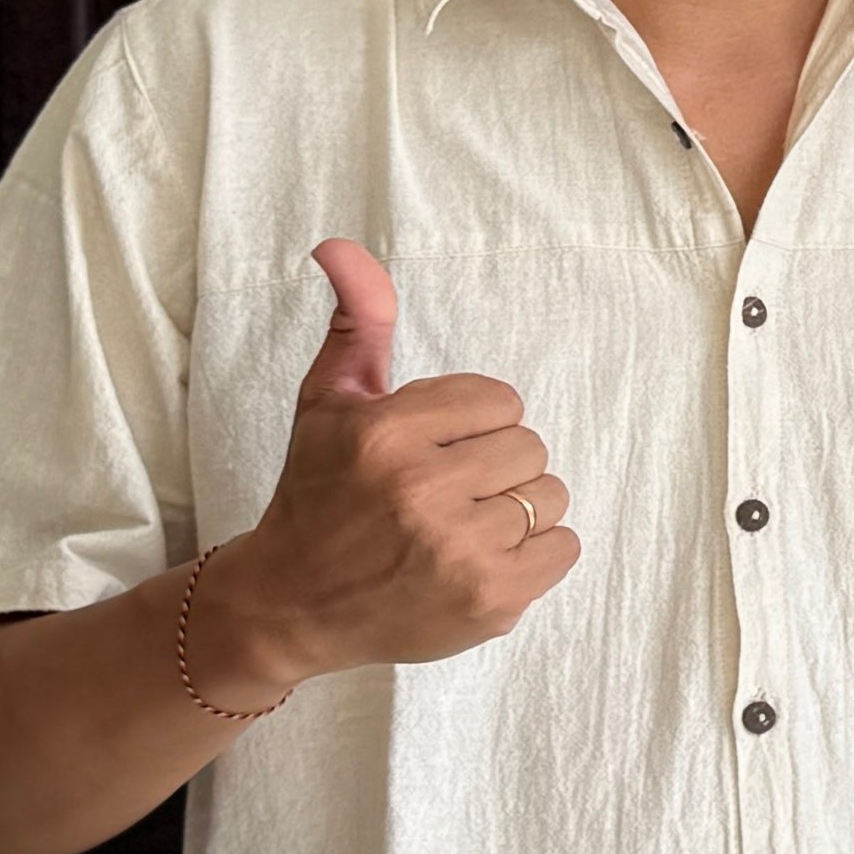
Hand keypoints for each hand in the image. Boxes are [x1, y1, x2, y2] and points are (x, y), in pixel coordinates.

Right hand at [192, 241, 578, 701]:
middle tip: (444, 491)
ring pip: (549, 496)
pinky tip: (481, 558)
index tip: (433, 448)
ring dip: (515, 508)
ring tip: (461, 525)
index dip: (471, 423)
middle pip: (529, 447)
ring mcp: (459, 555)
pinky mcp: (489, 603)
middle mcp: (422, 494)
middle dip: (492, 464)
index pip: (502, 401)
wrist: (289, 607)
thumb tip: (339, 245)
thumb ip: (357, 320)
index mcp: (387, 436)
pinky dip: (535, 553)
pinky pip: (564, 548)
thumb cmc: (316, 494)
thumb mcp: (328, 400)